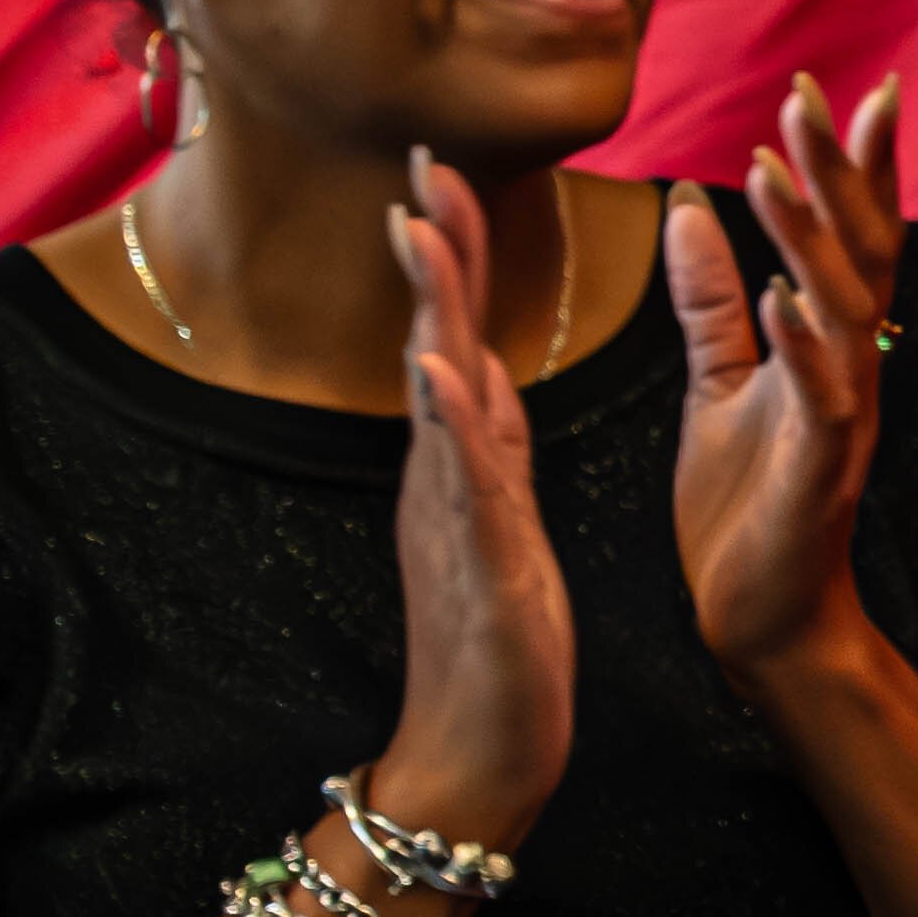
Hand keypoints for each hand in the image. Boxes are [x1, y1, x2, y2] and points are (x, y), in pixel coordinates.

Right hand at [380, 152, 575, 854]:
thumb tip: (468, 375)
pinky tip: (440, 372)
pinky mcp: (481, 568)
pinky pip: (465, 487)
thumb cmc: (498, 647)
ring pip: (440, 398)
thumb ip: (481, 449)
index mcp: (468, 464)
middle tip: (423, 160)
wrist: (479, 756)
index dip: (454, 259)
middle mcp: (449, 477)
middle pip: (437, 342)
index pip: (458, 338)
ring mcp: (457, 517)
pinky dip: (450, 426)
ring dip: (432, 311)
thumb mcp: (497, 525)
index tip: (443, 175)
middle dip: (435, 252)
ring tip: (419, 228)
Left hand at [670, 71, 903, 684]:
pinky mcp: (820, 472)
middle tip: (809, 94)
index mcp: (827, 344)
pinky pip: (822, 399)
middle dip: (837, 172)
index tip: (837, 87)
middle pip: (858, 253)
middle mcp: (851, 368)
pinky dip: (805, 347)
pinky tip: (785, 300)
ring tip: (773, 173)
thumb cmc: (746, 504)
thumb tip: (690, 209)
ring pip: (842, 312)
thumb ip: (709, 302)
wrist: (763, 615)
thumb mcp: (716, 384)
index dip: (849, 165)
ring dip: (809, 240)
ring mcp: (843, 418)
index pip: (849, 237)